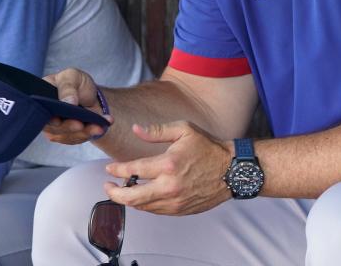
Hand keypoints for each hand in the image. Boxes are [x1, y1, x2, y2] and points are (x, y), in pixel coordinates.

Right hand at [42, 68, 111, 143]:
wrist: (89, 93)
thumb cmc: (76, 82)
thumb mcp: (72, 77)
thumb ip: (68, 88)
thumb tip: (68, 102)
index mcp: (40, 101)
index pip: (39, 113)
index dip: (47, 119)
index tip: (57, 120)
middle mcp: (45, 117)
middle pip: (53, 128)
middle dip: (68, 127)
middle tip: (81, 125)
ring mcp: (56, 128)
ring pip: (67, 136)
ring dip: (83, 133)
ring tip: (99, 127)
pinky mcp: (69, 135)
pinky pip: (77, 138)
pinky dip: (90, 134)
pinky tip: (101, 127)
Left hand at [103, 121, 232, 215]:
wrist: (233, 170)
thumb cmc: (209, 147)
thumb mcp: (185, 130)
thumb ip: (157, 131)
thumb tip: (135, 129)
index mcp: (168, 164)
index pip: (132, 170)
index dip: (116, 170)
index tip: (109, 168)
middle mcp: (169, 186)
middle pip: (131, 197)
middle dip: (114, 192)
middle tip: (108, 186)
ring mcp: (174, 201)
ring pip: (142, 206)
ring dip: (129, 199)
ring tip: (124, 190)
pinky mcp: (180, 210)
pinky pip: (155, 211)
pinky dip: (145, 204)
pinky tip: (144, 195)